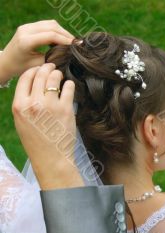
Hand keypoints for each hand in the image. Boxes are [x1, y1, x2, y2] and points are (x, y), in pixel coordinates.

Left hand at [0, 20, 73, 82]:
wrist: (6, 62)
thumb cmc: (21, 68)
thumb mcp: (38, 66)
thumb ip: (52, 59)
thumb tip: (69, 56)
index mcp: (26, 41)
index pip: (51, 35)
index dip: (66, 39)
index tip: (77, 46)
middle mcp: (25, 30)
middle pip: (52, 26)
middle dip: (66, 34)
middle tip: (77, 44)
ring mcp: (26, 26)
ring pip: (50, 23)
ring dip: (62, 31)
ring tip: (71, 42)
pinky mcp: (29, 26)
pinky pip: (46, 24)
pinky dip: (57, 30)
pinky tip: (62, 39)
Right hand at [12, 63, 83, 189]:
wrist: (51, 158)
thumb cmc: (36, 141)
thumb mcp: (22, 122)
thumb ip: (25, 104)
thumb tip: (33, 87)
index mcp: (19, 106)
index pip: (25, 78)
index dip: (33, 71)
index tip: (39, 69)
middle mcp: (34, 103)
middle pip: (40, 75)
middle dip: (46, 68)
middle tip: (52, 66)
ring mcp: (51, 105)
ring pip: (54, 78)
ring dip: (57, 74)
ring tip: (60, 75)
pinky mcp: (66, 109)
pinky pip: (68, 89)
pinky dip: (69, 84)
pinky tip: (69, 85)